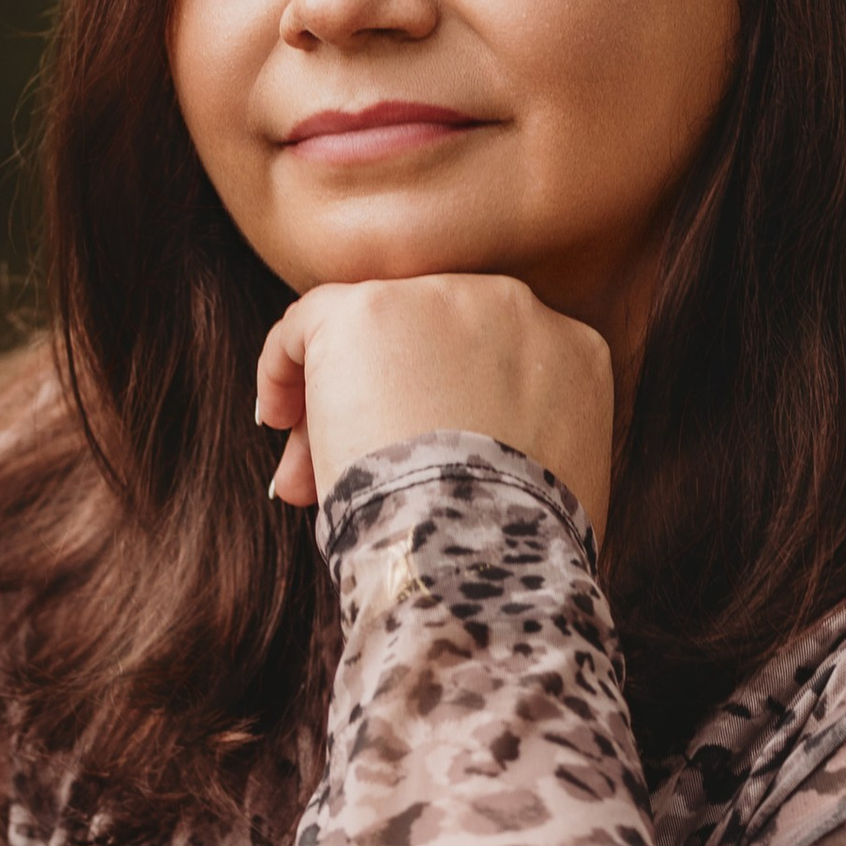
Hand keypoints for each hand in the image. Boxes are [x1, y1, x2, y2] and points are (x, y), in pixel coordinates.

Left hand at [255, 274, 613, 536]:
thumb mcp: (556, 484)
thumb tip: (451, 460)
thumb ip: (525, 443)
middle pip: (428, 339)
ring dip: (334, 396)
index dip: (442, 407)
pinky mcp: (368, 309)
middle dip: (385, 402)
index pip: (491, 357)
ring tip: (302, 468)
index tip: (412, 461)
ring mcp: (439, 298)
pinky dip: (282, 365)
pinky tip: (274, 418)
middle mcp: (513, 305)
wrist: (477, 546)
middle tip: (343, 473)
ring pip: (369, 331)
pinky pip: (310, 319)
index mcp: (571, 349)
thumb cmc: (517, 545)